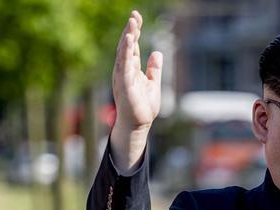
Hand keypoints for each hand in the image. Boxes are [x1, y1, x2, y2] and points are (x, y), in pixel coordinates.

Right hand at [112, 10, 161, 134]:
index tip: (137, 18)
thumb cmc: (143, 107)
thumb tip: (157, 52)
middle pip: (126, 45)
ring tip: (132, 22)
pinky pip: (124, 63)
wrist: (138, 125)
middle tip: (135, 15)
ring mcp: (122, 76)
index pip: (132, 46)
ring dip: (127, 36)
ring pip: (124, 52)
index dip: (134, 32)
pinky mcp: (123, 83)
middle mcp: (124, 70)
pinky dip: (125, 50)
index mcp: (131, 69)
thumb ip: (154, 69)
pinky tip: (128, 39)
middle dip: (130, 29)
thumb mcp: (153, 84)